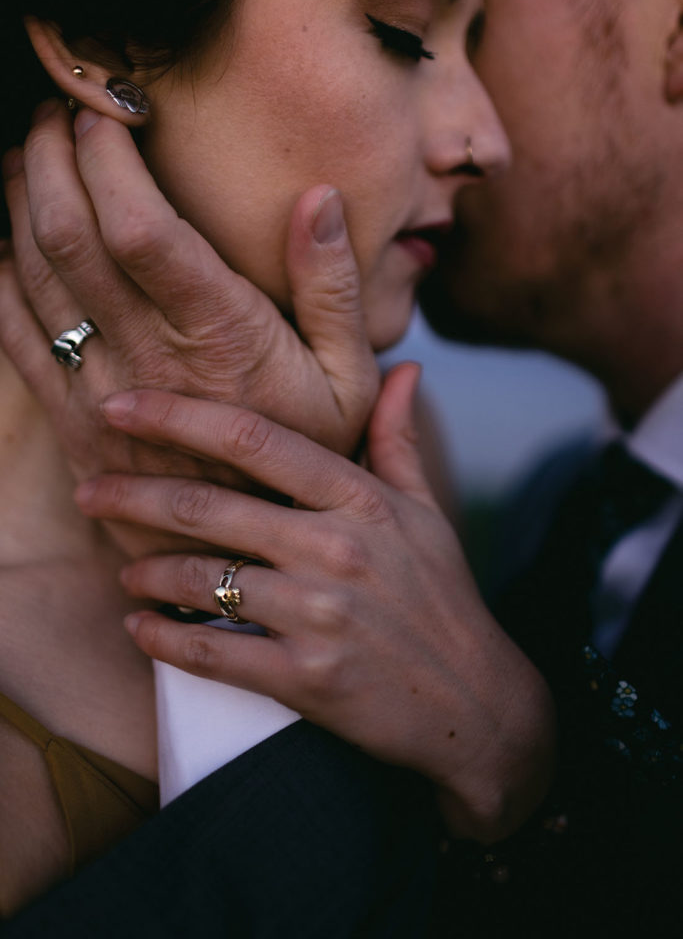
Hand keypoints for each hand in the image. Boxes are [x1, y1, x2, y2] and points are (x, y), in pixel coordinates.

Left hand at [0, 104, 378, 549]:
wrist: (243, 553)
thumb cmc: (304, 460)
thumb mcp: (349, 378)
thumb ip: (334, 288)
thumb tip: (319, 198)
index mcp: (220, 334)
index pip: (141, 227)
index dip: (108, 159)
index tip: (104, 111)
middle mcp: (148, 355)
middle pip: (69, 235)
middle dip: (48, 158)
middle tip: (52, 112)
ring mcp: (100, 388)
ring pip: (31, 274)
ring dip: (18, 203)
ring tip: (26, 156)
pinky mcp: (70, 418)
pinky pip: (12, 332)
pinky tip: (7, 237)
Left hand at [74, 366, 556, 841]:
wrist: (475, 704)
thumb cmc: (443, 599)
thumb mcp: (428, 512)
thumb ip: (401, 438)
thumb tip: (403, 368)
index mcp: (362, 500)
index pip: (255, 439)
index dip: (177, 416)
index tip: (123, 406)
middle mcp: (337, 548)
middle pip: (208, 506)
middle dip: (133, 495)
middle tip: (91, 490)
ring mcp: (321, 614)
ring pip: (202, 579)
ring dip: (147, 573)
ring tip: (126, 571)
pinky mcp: (308, 679)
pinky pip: (212, 652)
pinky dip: (164, 640)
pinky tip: (142, 628)